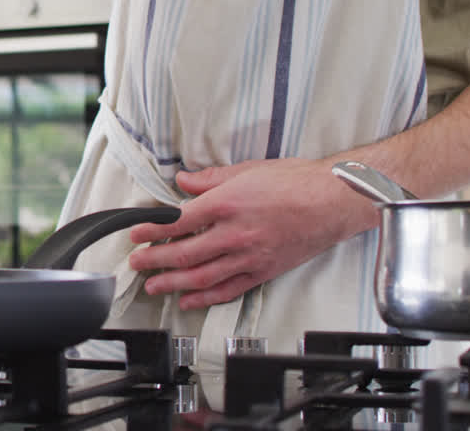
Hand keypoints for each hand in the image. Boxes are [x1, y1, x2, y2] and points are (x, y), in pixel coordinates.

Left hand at [125, 158, 379, 309]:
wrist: (334, 201)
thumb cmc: (296, 182)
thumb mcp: (247, 170)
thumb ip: (210, 180)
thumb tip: (183, 182)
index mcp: (226, 204)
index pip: (178, 221)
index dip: (152, 229)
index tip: (135, 234)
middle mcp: (234, 234)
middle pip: (184, 253)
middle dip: (155, 260)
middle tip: (136, 263)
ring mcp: (249, 256)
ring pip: (202, 277)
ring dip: (173, 283)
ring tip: (153, 286)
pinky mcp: (263, 271)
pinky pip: (229, 289)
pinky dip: (206, 298)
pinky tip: (189, 300)